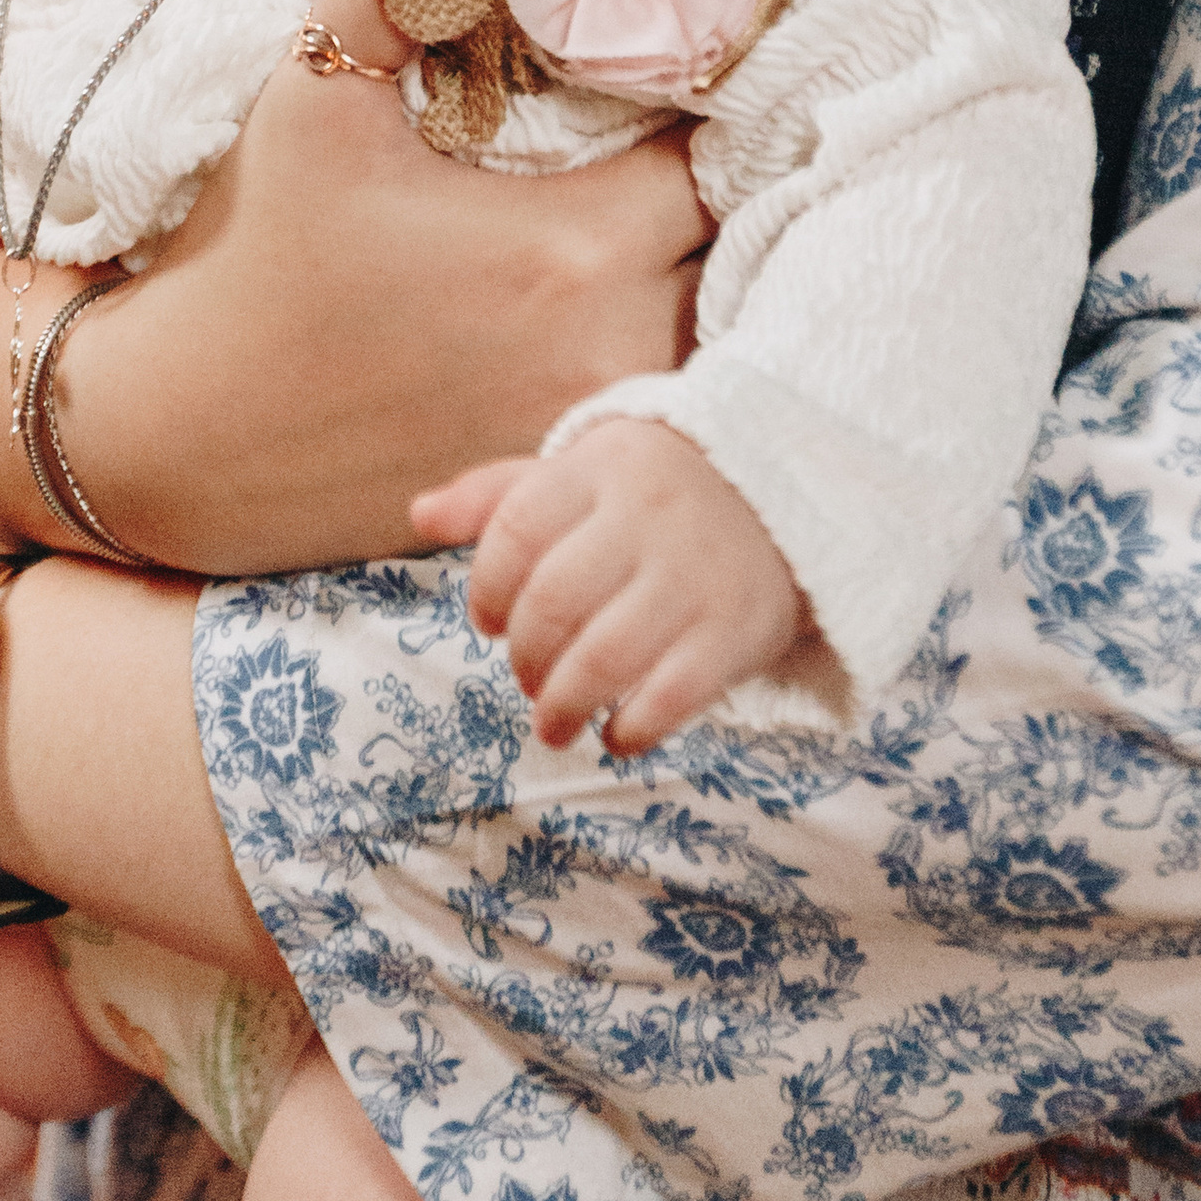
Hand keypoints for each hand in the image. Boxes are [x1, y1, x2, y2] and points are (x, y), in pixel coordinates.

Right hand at [0, 60, 710, 573]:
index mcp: (570, 248)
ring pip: (709, 326)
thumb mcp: (314, 92)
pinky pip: (664, 402)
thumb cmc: (252, 254)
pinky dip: (655, 343)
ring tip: (648, 202)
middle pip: (736, 245)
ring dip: (696, 266)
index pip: (718, 153)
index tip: (677, 58)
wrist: (179, 435)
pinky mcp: (567, 472)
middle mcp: (609, 347)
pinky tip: (604, 298)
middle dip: (719, 179)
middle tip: (671, 120)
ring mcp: (594, 427)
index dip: (711, 97)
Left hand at [416, 420, 802, 753]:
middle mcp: (649, 514)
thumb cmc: (652, 492)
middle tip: (526, 679)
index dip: (485, 587)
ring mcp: (696, 573)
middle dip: (524, 657)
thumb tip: (416, 515)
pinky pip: (671, 695)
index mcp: (602, 467)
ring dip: (564, 705)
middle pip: (553, 601)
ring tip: (554, 722)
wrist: (784, 493)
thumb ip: (499, 495)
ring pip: (605, 657)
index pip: (516, 528)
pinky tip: (617, 733)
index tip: (485, 622)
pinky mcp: (738, 630)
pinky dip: (631, 728)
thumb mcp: (582, 473)